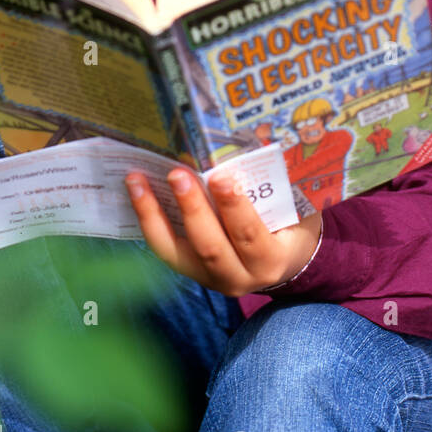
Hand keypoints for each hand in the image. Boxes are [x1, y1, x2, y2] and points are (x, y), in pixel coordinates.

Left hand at [126, 168, 321, 293]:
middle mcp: (239, 278)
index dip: (234, 207)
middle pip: (210, 246)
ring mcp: (211, 280)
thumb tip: (242, 151)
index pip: (249, 235)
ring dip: (154, 214)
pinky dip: (149, 221)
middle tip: (178, 173)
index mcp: (270, 260)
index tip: (222, 178)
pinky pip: (165, 248)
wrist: (287, 264)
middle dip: (192, 207)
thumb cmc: (291, 226)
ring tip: (138, 181)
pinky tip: (137, 194)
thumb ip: (272, 190)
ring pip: (176, 250)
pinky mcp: (191, 273)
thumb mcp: (294, 211)